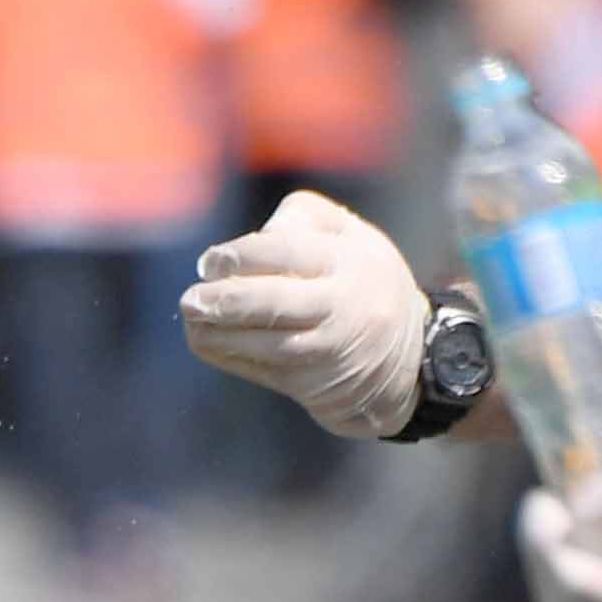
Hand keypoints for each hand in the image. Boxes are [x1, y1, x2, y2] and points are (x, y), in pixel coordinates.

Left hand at [180, 190, 427, 439]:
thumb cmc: (364, 281)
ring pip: (268, 344)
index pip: (287, 251)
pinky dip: (230, 355)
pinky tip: (205, 338)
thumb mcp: (354, 235)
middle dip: (226, 299)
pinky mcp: (316, 383)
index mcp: (352, 261)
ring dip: (220, 332)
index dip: (240, 255)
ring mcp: (330, 349)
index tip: (211, 262)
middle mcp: (343, 307)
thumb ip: (304, 217)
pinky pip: (264, 369)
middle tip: (190, 297)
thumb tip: (253, 237)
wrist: (410, 358)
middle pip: (276, 302)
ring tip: (192, 317)